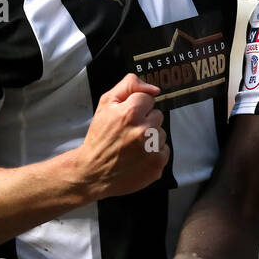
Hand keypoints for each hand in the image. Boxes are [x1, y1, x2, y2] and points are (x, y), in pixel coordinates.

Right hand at [76, 74, 169, 200]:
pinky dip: (154, 153)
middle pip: (157, 115)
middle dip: (145, 121)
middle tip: (128, 132)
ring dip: (151, 137)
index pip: (148, 98)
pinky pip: (164, 150)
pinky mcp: (157, 163)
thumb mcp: (106, 104)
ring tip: (133, 145)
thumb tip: (153, 88)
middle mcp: (144, 130)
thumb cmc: (99, 139)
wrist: (93, 172)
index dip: (136, 107)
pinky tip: (139, 156)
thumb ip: (129, 86)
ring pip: (161, 133)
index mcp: (131, 113)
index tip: (127, 117)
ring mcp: (152, 148)